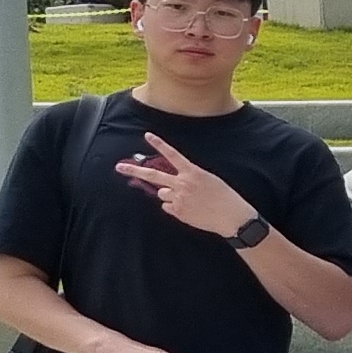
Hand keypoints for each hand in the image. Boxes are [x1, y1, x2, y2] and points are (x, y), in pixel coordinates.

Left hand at [117, 132, 250, 237]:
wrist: (232, 217)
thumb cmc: (225, 197)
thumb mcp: (209, 180)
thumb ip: (189, 179)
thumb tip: (169, 186)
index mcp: (193, 172)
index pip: (172, 155)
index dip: (159, 144)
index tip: (147, 135)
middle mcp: (182, 183)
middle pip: (153, 175)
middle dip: (134, 170)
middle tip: (119, 167)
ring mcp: (178, 198)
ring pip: (162, 194)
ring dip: (170, 195)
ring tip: (188, 200)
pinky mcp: (178, 212)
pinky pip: (168, 207)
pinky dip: (175, 208)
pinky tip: (190, 210)